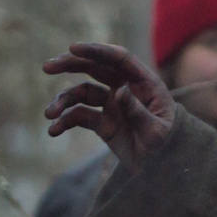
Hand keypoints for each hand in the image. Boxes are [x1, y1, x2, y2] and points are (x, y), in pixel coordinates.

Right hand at [42, 42, 175, 168]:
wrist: (165, 168)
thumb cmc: (168, 145)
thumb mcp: (156, 131)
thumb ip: (138, 111)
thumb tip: (119, 91)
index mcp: (144, 83)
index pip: (119, 59)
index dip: (96, 51)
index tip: (72, 48)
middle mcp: (126, 89)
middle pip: (95, 68)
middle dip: (70, 64)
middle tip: (47, 67)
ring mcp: (113, 105)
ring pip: (83, 93)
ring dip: (63, 100)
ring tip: (48, 114)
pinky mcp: (103, 123)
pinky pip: (80, 117)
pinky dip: (65, 121)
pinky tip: (53, 130)